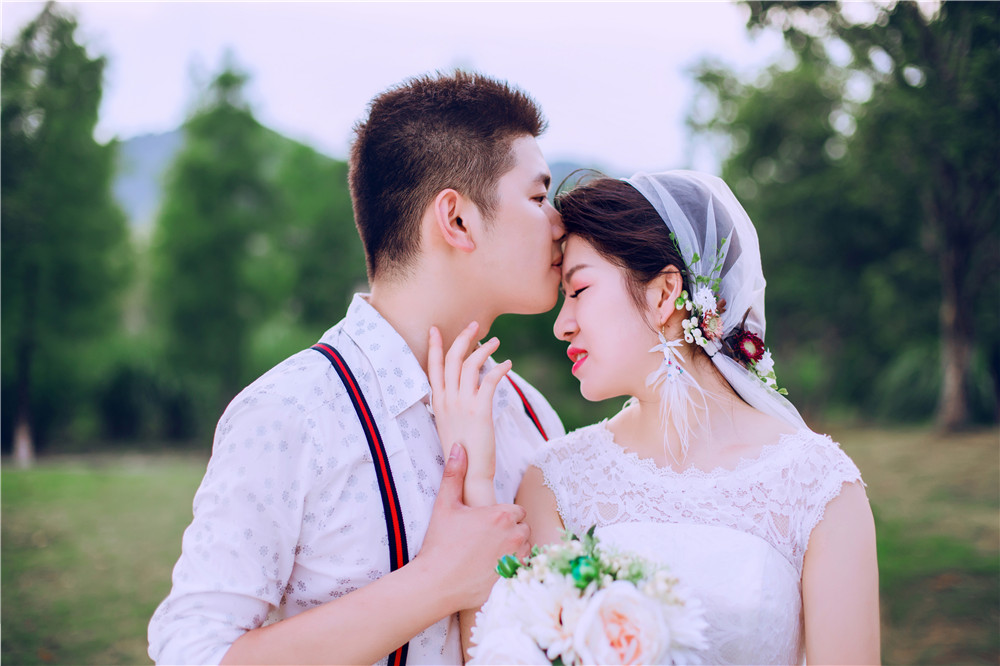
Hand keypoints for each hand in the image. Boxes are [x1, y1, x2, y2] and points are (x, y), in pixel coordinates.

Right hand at [419, 443, 530, 610]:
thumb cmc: (440, 543)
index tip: (487, 526)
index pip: (516, 511)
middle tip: (487, 541)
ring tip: (490, 556)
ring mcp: (517, 559)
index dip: (503, 517)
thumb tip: (459, 447)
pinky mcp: (515, 579)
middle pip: (523, 528)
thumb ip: (454, 474)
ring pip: (525, 549)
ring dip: (514, 550)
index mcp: (501, 515)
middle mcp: (514, 536)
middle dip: (510, 533)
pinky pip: (524, 569)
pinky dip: (514, 568)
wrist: (437, 582)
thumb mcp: (445, 505)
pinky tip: (494, 570)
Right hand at [427, 323, 510, 504]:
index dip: (434, 346)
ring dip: (484, 349)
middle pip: (451, 359)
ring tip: (495, 341)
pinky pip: (490, 380)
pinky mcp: (480, 411)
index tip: (436, 329)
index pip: (432, 367)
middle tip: (475, 324)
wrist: (469, 473)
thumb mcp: (451, 423)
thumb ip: (454, 404)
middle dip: (463, 338)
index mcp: (438, 402)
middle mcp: (447, 400)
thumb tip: (465, 387)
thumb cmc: (463, 451)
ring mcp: (462, 405)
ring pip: (470, 365)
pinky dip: (499, 368)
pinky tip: (507, 364)